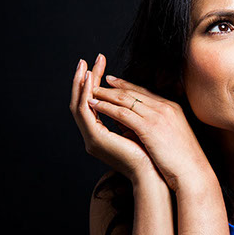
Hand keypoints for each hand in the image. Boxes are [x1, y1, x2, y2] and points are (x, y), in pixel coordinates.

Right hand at [69, 53, 162, 183]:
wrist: (154, 174)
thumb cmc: (151, 154)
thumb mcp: (137, 129)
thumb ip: (127, 116)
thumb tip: (128, 98)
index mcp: (101, 135)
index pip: (93, 105)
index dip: (94, 85)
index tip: (98, 66)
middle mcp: (93, 137)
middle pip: (82, 103)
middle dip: (83, 81)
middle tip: (84, 60)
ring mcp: (92, 139)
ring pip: (79, 105)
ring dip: (81, 85)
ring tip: (84, 66)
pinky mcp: (96, 139)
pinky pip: (85, 112)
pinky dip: (86, 95)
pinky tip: (90, 80)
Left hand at [86, 72, 213, 193]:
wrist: (193, 172)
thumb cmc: (182, 161)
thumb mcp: (169, 137)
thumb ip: (151, 128)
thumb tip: (128, 127)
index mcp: (171, 108)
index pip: (144, 92)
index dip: (126, 86)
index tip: (112, 82)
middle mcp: (164, 107)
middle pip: (133, 92)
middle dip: (112, 86)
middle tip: (96, 81)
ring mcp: (157, 116)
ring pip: (125, 99)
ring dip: (105, 94)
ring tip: (90, 91)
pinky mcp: (150, 127)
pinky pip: (122, 113)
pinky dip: (106, 107)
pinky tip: (94, 105)